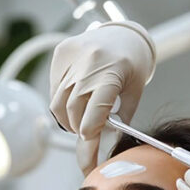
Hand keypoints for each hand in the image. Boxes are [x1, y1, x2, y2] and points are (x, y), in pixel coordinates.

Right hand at [48, 20, 155, 174]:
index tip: (90, 156)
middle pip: (74, 112)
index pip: (94, 116)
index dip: (90, 140)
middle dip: (80, 131)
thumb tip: (107, 145)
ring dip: (68, 120)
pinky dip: (62, 103)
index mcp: (112, 74)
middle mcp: (89, 64)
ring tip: (81, 122)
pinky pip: (55, 89)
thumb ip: (121, 119)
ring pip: (58, 103)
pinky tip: (75, 102)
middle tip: (88, 140)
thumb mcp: (135, 93)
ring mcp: (72, 57)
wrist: (124, 33)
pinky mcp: (60, 54)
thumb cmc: (134, 64)